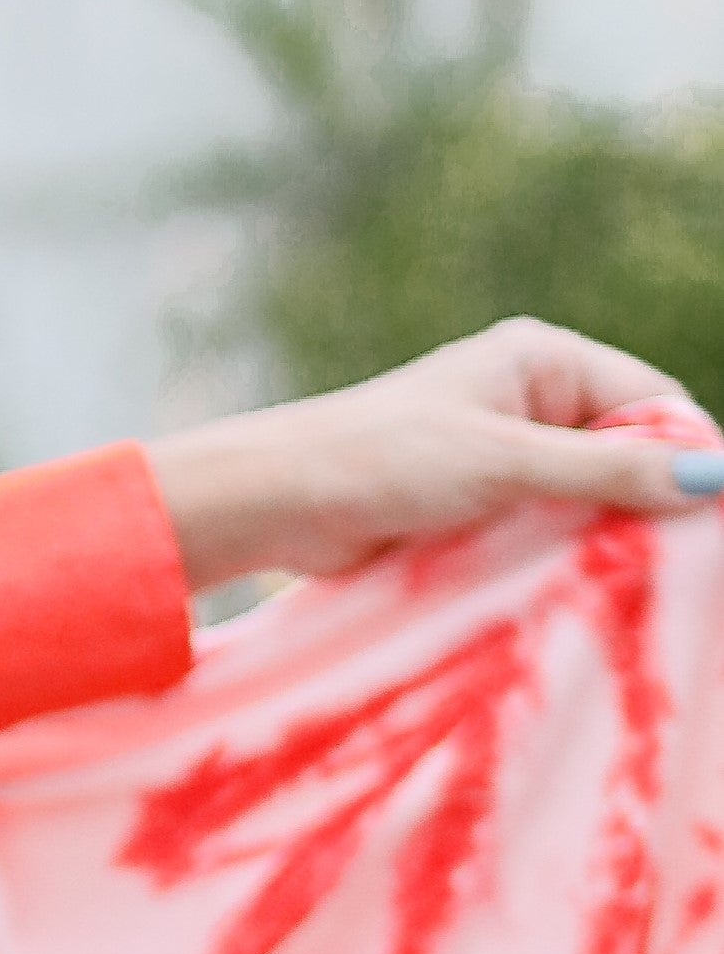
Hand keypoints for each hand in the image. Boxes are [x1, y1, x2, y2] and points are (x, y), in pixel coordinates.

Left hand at [149, 321, 723, 590]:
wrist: (274, 503)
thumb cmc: (380, 460)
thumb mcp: (505, 462)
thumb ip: (609, 470)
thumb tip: (714, 477)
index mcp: (542, 361)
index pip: (654, 401)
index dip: (688, 455)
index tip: (708, 517)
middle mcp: (531, 399)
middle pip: (629, 451)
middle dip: (652, 504)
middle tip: (679, 566)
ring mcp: (506, 455)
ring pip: (591, 498)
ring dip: (609, 538)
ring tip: (635, 584)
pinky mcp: (481, 505)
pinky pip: (550, 529)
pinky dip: (569, 557)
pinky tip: (586, 592)